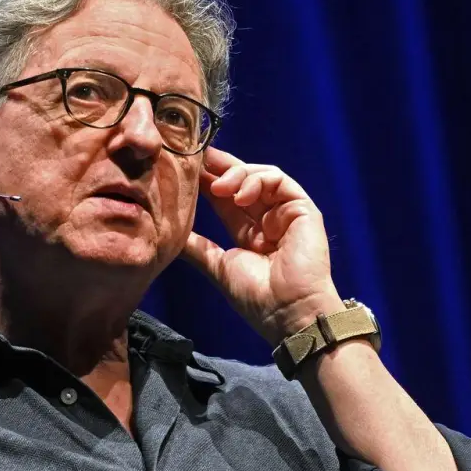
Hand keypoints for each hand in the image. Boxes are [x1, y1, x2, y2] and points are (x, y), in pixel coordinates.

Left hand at [182, 147, 343, 345]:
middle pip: (243, 181)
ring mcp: (286, 212)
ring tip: (217, 187)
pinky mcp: (302, 208)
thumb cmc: (257, 296)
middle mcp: (268, 218)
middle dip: (219, 167)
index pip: (226, 198)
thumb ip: (197, 248)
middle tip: (197, 157)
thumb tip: (168, 234)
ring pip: (261, 175)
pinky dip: (257, 180)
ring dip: (236, 175)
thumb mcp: (218, 267)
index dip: (207, 182)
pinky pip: (279, 181)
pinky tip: (239, 194)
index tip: (185, 170)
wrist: (287, 313)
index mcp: (249, 232)